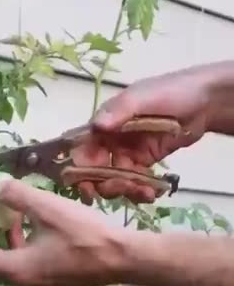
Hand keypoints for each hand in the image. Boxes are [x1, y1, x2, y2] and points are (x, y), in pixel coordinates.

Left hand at [0, 179, 124, 285]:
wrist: (124, 259)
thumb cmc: (87, 235)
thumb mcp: (50, 209)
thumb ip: (19, 197)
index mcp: (18, 269)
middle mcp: (24, 282)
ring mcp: (39, 283)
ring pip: (8, 263)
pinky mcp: (53, 279)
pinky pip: (24, 263)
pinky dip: (17, 244)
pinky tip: (28, 223)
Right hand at [76, 66, 215, 204]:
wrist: (206, 101)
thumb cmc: (172, 92)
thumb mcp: (143, 97)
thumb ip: (119, 111)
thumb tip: (96, 126)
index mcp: (105, 122)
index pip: (82, 148)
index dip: (78, 168)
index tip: (85, 186)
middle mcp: (111, 140)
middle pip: (95, 170)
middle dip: (104, 184)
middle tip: (122, 189)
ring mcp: (127, 153)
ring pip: (115, 180)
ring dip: (125, 190)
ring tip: (144, 192)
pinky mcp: (144, 163)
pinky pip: (134, 182)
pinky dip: (140, 191)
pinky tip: (152, 193)